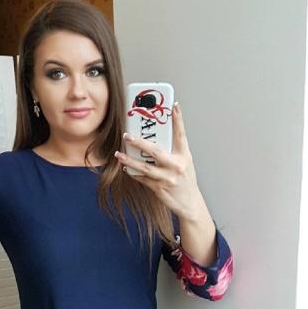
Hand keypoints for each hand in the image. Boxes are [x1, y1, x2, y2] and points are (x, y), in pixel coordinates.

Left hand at [116, 103, 208, 219]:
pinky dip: (133, 172)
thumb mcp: (185, 163)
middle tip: (127, 135)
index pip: (181, 134)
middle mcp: (176, 165)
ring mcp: (166, 177)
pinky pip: (142, 178)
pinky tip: (126, 168)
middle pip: (155, 151)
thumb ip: (172, 152)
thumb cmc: (185, 180)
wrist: (189, 202)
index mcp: (184, 156)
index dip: (178, 119)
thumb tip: (153, 142)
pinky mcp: (158, 188)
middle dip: (139, 142)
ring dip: (128, 160)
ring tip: (118, 154)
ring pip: (144, 167)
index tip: (173, 105)